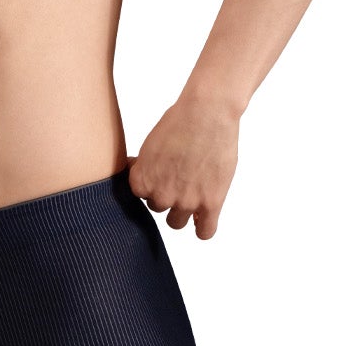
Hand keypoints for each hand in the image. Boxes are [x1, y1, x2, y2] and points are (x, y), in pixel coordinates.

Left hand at [126, 95, 239, 238]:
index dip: (150, 183)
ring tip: (191, 191)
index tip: (159, 174)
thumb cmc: (179, 121)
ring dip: (181, 211)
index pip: (139, 196)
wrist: (207, 113)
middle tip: (179, 176)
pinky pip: (204, 233)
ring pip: (176, 222)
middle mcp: (161, 195)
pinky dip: (202, 228)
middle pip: (157, 208)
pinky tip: (203, 217)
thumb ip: (143, 167)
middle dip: (166, 195)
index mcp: (142, 181)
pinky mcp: (211, 203)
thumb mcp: (150, 144)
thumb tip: (135, 173)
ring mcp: (186, 202)